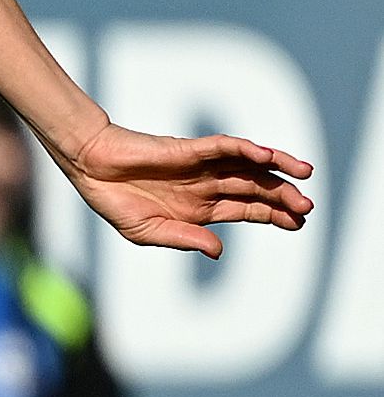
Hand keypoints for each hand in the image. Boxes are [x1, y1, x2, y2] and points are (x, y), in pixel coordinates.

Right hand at [56, 122, 312, 257]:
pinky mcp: (188, 150)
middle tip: (308, 206)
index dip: (275, 215)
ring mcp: (201, 166)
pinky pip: (224, 146)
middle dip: (284, 197)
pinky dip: (245, 148)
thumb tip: (219, 250)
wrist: (89, 169)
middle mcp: (207, 185)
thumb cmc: (114, 201)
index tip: (300, 223)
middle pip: (257, 188)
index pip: (248, 210)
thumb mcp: (148, 232)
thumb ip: (184, 239)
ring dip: (278, 168)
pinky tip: (265, 156)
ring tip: (304, 174)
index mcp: (201, 209)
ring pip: (249, 164)